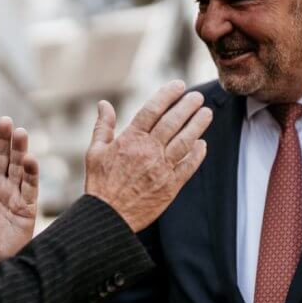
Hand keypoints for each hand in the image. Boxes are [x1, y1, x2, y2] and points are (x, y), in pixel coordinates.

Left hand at [0, 117, 38, 279]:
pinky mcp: (27, 206)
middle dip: (3, 139)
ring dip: (20, 149)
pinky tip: (30, 159)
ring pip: (18, 166)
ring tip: (20, 132)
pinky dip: (31, 172)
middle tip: (5, 121)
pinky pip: (30, 186)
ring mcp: (13, 193)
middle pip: (2, 156)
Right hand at [84, 80, 212, 231]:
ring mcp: (161, 168)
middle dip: (187, 106)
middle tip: (198, 97)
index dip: (167, 95)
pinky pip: (188, 166)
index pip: (152, 110)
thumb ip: (103, 126)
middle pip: (173, 122)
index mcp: (129, 140)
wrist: (108, 217)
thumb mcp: (94, 152)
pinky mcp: (170, 186)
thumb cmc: (99, 184)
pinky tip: (202, 144)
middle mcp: (148, 151)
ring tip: (207, 113)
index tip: (179, 85)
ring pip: (185, 141)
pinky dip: (197, 155)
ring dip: (198, 126)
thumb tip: (103, 104)